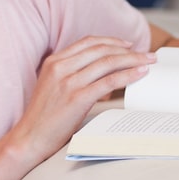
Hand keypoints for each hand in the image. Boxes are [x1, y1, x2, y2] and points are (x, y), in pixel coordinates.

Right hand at [13, 36, 155, 165]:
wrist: (30, 138)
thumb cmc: (44, 117)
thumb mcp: (52, 86)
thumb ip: (70, 74)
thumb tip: (101, 72)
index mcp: (53, 61)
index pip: (88, 42)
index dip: (111, 41)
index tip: (128, 45)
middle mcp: (60, 67)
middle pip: (100, 50)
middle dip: (127, 50)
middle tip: (146, 54)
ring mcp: (68, 81)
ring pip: (107, 62)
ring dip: (132, 60)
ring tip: (148, 62)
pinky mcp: (77, 97)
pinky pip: (108, 81)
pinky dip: (127, 75)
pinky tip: (139, 74)